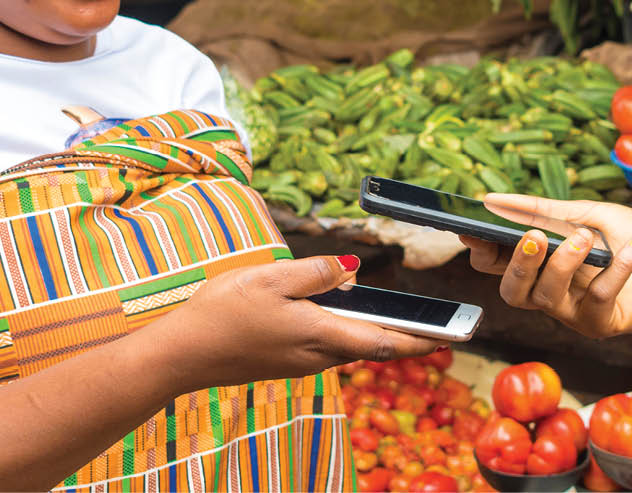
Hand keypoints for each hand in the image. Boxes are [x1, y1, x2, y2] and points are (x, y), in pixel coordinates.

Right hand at [157, 255, 442, 392]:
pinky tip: (338, 310)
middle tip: (439, 327)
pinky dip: (344, 329)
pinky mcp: (287, 361)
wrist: (180, 355)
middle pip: (371, 344)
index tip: (450, 339)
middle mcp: (317, 356)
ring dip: (373, 329)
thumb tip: (353, 271)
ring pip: (349, 343)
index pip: (383, 342)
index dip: (420, 340)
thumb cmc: (221, 314)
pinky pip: (327, 343)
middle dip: (405, 335)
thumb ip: (316, 273)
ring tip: (394, 312)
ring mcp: (301, 362)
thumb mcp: (271, 278)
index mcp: (320, 335)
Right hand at [461, 194, 631, 338]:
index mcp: (540, 265)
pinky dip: (617, 269)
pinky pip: (599, 297)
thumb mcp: (589, 213)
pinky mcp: (602, 324)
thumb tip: (493, 200)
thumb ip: (545, 209)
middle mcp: (549, 293)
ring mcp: (573, 312)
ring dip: (563, 264)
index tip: (473, 228)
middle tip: (534, 237)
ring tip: (584, 237)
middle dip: (518, 264)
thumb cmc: (631, 239)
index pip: (494, 266)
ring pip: (547, 297)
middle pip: (512, 291)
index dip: (481, 250)